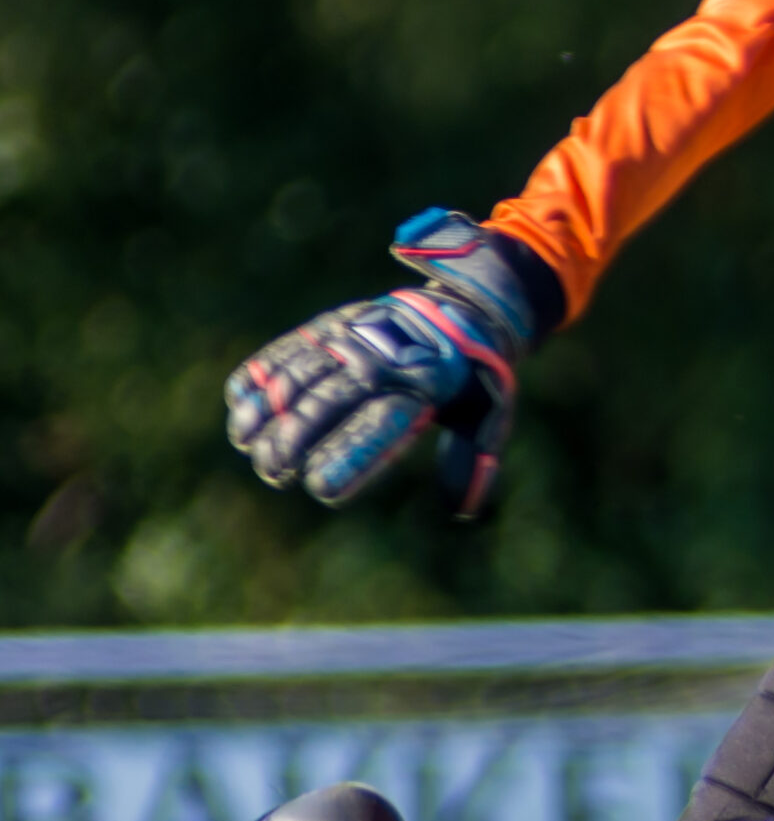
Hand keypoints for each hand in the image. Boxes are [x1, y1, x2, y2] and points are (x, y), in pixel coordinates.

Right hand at [225, 209, 541, 516]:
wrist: (462, 311)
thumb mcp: (487, 417)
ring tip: (248, 446)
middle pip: (329, 400)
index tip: (320, 488)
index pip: (380, 426)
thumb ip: (470, 462)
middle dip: (294, 439)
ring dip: (268, 410)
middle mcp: (383, 358)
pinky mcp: (330, 325)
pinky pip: (288, 348)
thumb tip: (459, 510)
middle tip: (274, 473)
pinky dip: (261, 374)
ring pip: (300, 374)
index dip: (349, 458)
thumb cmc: (469, 381)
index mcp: (425, 386)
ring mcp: (353, 337)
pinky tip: (241, 406)